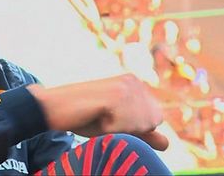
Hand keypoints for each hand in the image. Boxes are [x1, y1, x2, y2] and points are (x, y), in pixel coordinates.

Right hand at [27, 74, 168, 150]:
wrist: (55, 107)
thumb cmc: (84, 116)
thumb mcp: (118, 126)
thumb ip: (143, 133)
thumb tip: (167, 143)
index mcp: (135, 84)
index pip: (154, 120)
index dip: (132, 127)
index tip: (109, 117)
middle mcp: (134, 81)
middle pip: (151, 123)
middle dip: (129, 128)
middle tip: (104, 117)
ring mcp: (127, 86)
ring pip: (142, 126)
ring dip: (121, 129)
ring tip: (100, 116)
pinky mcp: (118, 94)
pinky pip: (129, 127)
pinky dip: (113, 128)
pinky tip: (97, 115)